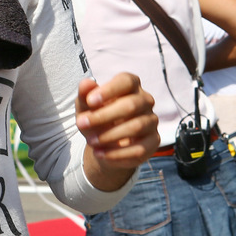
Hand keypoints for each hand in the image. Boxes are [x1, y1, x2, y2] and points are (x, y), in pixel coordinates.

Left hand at [75, 73, 158, 191]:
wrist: (103, 144)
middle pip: (131, 105)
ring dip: (109, 136)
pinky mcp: (154, 141)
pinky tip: (100, 153)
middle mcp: (145, 100)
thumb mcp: (85, 107)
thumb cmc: (96, 118)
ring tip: (90, 141)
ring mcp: (152, 121)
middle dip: (104, 116)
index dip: (109, 90)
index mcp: (131, 85)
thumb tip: (86, 83)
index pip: (126, 81)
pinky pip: (139, 149)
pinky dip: (117, 154)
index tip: (90, 101)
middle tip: (82, 124)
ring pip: (136, 127)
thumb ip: (85, 95)